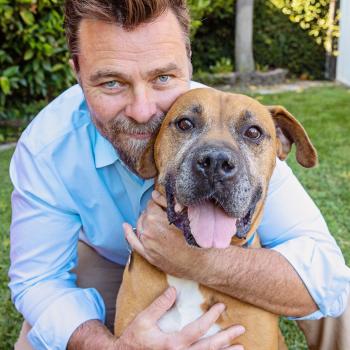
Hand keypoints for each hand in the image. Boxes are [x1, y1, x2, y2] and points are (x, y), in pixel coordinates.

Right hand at [117, 287, 244, 349]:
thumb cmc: (134, 339)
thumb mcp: (143, 320)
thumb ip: (159, 305)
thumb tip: (173, 290)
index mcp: (172, 344)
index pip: (198, 329)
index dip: (211, 317)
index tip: (221, 307)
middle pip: (209, 348)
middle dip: (226, 338)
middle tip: (241, 329)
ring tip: (240, 347)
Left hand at [124, 191, 194, 276]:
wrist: (194, 261)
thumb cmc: (191, 238)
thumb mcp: (181, 216)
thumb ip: (165, 203)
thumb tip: (153, 194)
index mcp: (155, 219)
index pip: (151, 205)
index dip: (157, 204)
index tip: (162, 206)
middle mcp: (147, 231)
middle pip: (145, 215)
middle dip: (152, 213)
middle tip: (162, 215)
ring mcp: (146, 244)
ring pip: (140, 226)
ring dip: (145, 222)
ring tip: (154, 222)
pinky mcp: (147, 254)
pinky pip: (133, 242)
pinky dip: (128, 233)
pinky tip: (125, 226)